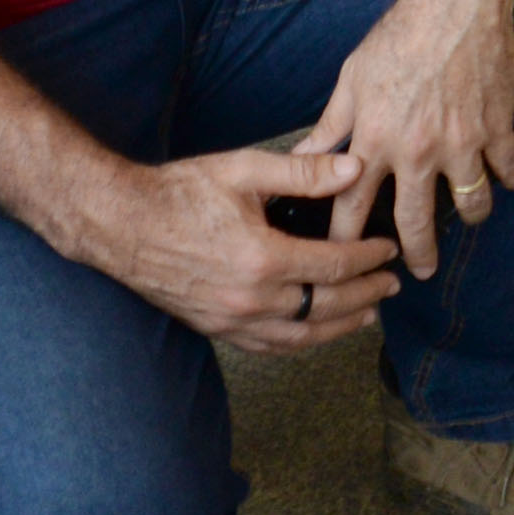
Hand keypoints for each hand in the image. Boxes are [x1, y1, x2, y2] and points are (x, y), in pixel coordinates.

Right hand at [101, 139, 408, 350]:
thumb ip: (303, 173)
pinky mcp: (215, 328)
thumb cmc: (180, 192)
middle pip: (326, 306)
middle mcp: (251, 298)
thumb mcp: (244, 170)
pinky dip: (300, 342)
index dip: (369, 259)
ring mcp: (231, 320)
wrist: (121, 223)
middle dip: (366, 294)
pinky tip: (314, 333)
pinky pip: (268, 346)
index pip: (335, 265)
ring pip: (301, 336)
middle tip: (392, 284)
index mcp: (264, 258)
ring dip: (340, 326)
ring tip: (368, 314)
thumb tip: (354, 168)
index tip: (389, 250)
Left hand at [307, 0, 513, 240]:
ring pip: (472, 204)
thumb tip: (303, 156)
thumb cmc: (398, 35)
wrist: (455, 0)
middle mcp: (416, 151)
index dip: (346, 241)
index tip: (346, 260)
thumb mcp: (352, 78)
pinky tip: (507, 178)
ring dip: (471, 216)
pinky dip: (511, 178)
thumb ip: (331, 125)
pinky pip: (510, 169)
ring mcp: (461, 143)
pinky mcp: (496, 127)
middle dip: (417, 255)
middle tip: (420, 271)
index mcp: (375, 141)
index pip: (352, 207)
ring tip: (470, 217)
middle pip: (416, 223)